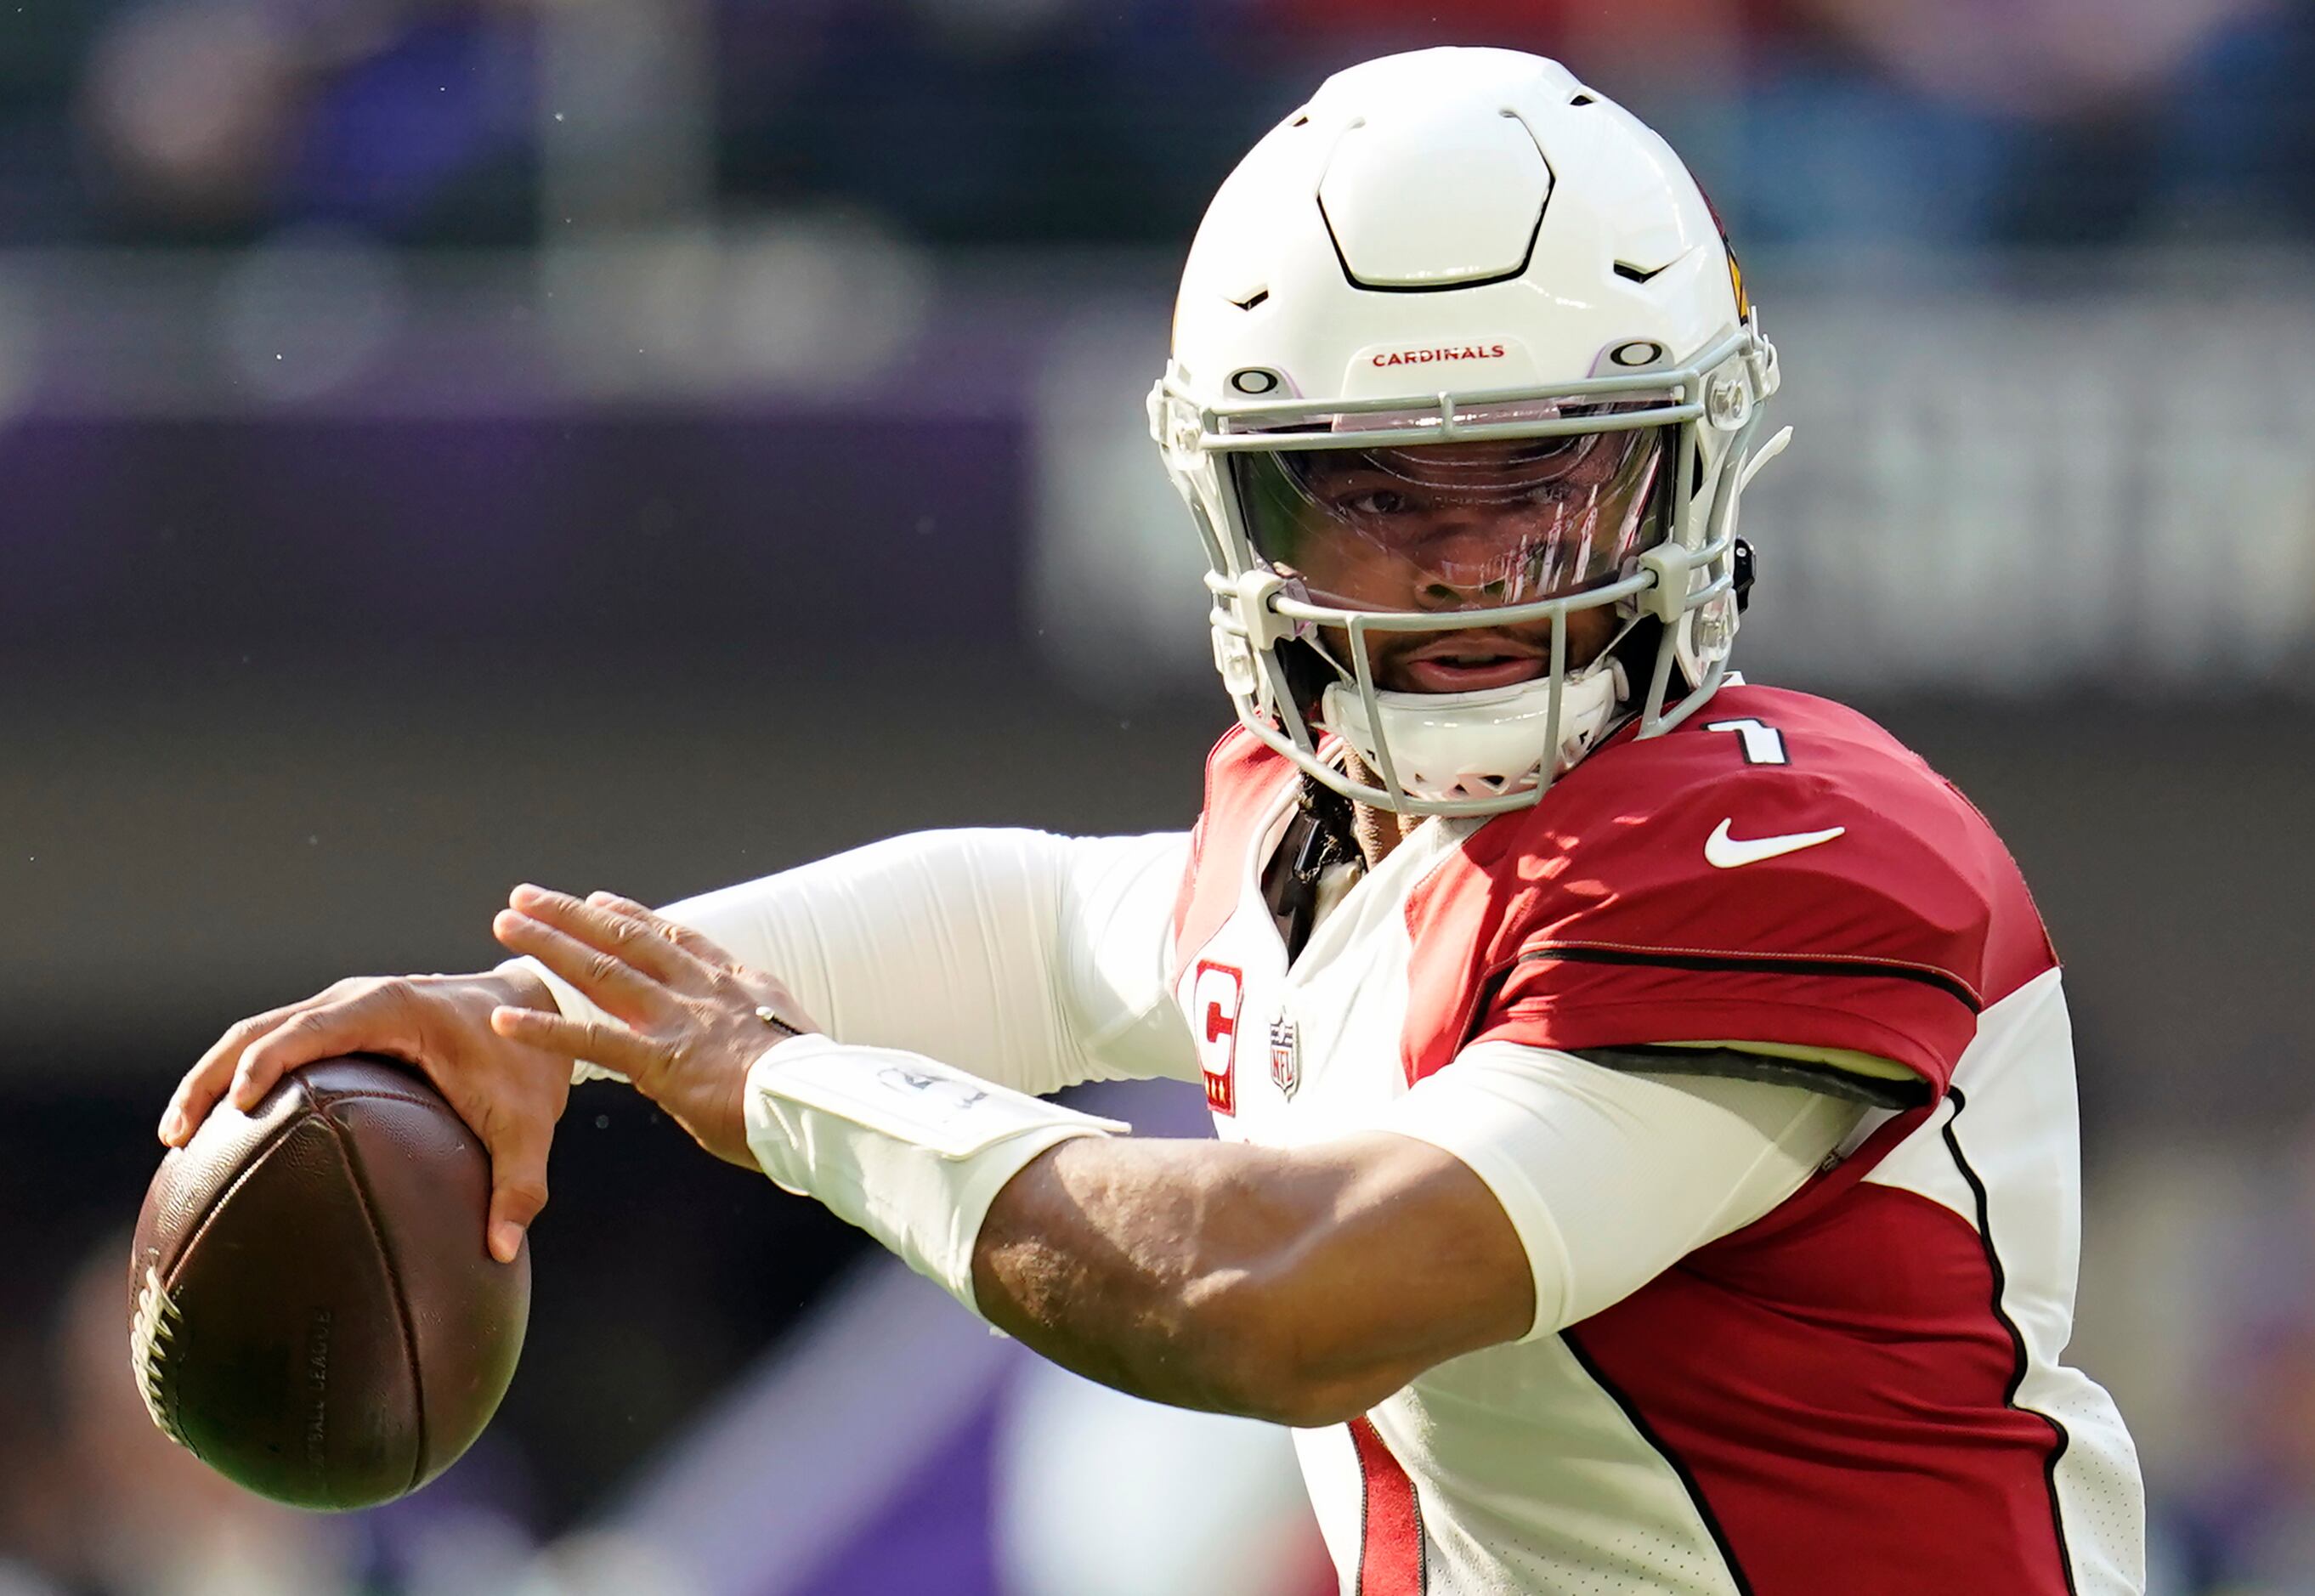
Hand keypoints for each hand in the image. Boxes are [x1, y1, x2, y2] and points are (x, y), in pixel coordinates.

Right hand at [160, 968, 573, 1262]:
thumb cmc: (528, 1061)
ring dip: (214, 1078)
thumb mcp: (530, 1123)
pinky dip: (242, 1077)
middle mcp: (359, 998)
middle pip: (261, 1028)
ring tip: (178, 1139)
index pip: (312, 1028)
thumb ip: (520, 1185)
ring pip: (257, 1033)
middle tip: (176, 1137)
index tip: (238, 1105)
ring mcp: (345, 1007)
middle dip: (213, 1077)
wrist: (537, 1003)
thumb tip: (500, 1250)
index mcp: (395, 1008)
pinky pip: (278, 1043)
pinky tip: (222, 1133)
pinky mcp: (342, 1022)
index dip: (269, 1060)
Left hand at [488, 886, 819, 1169]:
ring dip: (549, 945)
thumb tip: (736, 1048)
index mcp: (737, 983)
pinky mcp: (659, 1059)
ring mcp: (677, 1019)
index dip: (632, 915)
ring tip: (506, 925)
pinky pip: (590, 1042)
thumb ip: (751, 1035)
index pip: (674, 937)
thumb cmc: (815, 1090)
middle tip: (529, 897)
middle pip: (626, 938)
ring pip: (602, 970)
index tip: (599, 899)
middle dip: (572, 914)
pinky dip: (545, 1030)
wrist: (822, 1102)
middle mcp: (702, 989)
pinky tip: (505, 1021)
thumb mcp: (788, 1042)